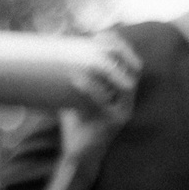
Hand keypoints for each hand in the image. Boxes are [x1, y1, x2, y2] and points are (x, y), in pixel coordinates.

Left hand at [61, 30, 140, 158]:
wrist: (77, 156)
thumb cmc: (77, 126)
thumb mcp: (76, 99)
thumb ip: (74, 81)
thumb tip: (53, 58)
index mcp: (124, 93)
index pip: (132, 63)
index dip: (121, 46)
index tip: (102, 33)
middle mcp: (129, 101)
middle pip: (135, 69)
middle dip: (120, 51)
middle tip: (98, 40)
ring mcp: (123, 112)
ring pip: (126, 85)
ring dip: (109, 68)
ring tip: (90, 57)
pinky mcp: (112, 124)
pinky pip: (103, 102)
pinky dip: (90, 88)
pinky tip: (76, 79)